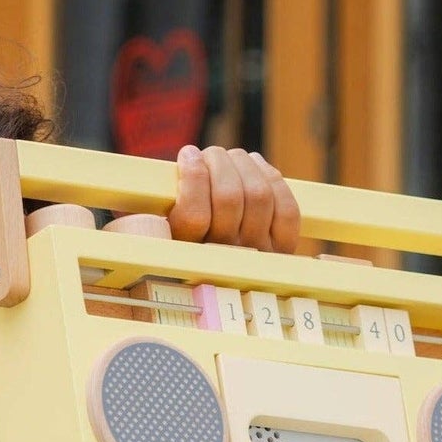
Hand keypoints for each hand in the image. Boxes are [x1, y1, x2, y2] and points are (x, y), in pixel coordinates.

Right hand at [166, 145, 300, 252]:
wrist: (226, 288)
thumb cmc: (182, 249)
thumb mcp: (162, 238)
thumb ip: (155, 215)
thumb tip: (168, 169)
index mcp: (189, 257)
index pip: (194, 215)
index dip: (193, 175)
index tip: (187, 155)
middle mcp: (227, 259)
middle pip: (229, 197)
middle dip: (219, 162)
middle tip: (208, 154)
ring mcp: (260, 254)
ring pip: (259, 194)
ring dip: (244, 164)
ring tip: (229, 157)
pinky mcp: (283, 248)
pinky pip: (286, 207)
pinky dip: (271, 177)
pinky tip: (255, 166)